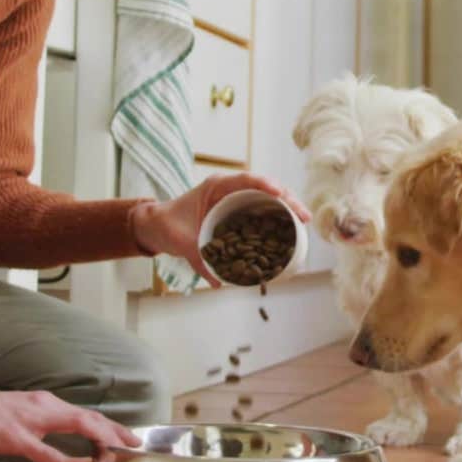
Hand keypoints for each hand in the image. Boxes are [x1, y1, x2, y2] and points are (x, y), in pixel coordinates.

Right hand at [0, 379, 138, 461]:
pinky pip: (49, 452)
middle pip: (90, 418)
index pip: (84, 414)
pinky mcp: (15, 437)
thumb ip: (38, 426)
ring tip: (121, 451)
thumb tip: (55, 442)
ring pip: (79, 426)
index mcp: (43, 403)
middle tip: (136, 444)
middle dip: (116, 431)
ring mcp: (31, 421)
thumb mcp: (17, 415)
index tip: (127, 437)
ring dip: (103, 439)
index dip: (109, 426)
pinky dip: (70, 459)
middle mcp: (43, 406)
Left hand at [132, 172, 311, 286]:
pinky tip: (291, 229)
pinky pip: (261, 209)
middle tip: (303, 216)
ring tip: (304, 222)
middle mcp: (229, 189)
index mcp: (216, 186)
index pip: (247, 179)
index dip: (266, 184)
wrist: (156, 225)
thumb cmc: (167, 226)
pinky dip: (277, 216)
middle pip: (265, 188)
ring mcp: (235, 198)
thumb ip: (199, 259)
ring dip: (287, 207)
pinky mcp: (238, 210)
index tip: (280, 194)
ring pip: (267, 198)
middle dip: (287, 199)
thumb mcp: (182, 242)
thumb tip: (219, 281)